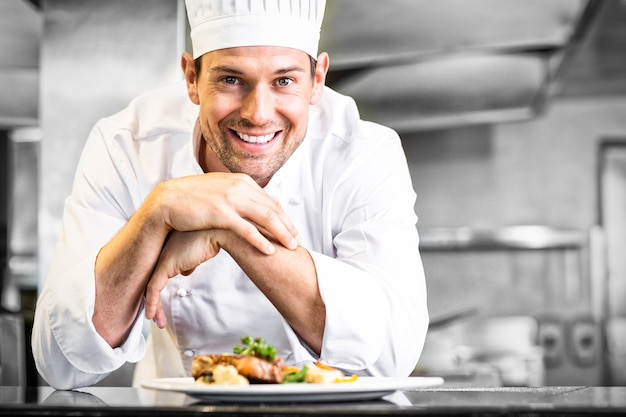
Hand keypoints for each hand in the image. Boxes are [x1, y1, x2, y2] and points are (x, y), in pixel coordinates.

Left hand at [144, 228, 227, 326]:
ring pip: (151, 286)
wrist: (220, 229)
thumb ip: (191, 259)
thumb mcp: (201, 249)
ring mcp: (163, 257)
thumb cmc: (216, 237)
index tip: (161, 301)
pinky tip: (152, 315)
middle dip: (153, 300)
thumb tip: (186, 271)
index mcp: (170, 245)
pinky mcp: (165, 266)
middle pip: (152, 279)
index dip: (159, 288)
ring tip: (157, 320)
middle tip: (156, 315)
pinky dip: (151, 303)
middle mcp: (163, 250)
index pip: (159, 271)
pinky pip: (153, 289)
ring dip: (153, 306)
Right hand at [153, 173, 299, 254]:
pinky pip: (247, 229)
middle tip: (298, 241)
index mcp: (241, 181)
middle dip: (288, 226)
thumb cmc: (191, 199)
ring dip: (281, 233)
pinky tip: (269, 251)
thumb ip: (236, 195)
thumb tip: (249, 205)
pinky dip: (260, 240)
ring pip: (265, 217)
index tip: (293, 230)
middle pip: (273, 208)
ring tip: (291, 247)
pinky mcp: (221, 213)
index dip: (284, 217)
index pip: (270, 201)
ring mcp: (231, 199)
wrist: (167, 200)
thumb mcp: (219, 190)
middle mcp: (240, 187)